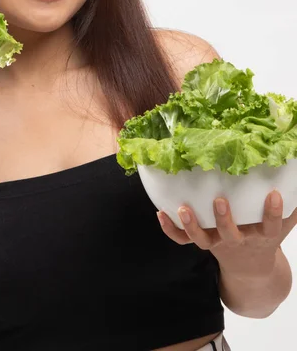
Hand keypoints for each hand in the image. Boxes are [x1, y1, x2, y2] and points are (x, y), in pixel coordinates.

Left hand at [157, 191, 296, 279]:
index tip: (274, 195)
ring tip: (183, 209)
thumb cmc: (266, 236)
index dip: (273, 212)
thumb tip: (296, 174)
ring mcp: (217, 244)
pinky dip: (170, 230)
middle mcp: (238, 242)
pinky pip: (183, 240)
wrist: (251, 270)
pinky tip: (160, 213)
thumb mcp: (281, 226)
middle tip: (219, 200)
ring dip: (192, 226)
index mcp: (262, 236)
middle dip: (224, 219)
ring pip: (202, 240)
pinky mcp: (203, 243)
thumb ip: (291, 209)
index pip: (271, 226)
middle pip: (230, 234)